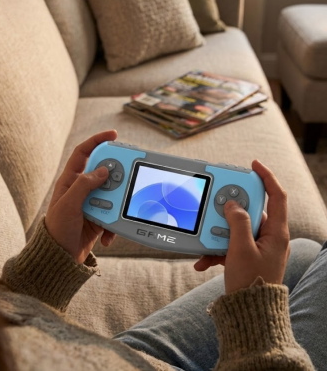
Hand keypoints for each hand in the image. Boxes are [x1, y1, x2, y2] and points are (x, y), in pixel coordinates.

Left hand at [45, 130, 117, 263]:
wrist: (59, 260)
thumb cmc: (57, 231)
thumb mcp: (68, 205)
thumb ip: (84, 185)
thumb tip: (103, 170)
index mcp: (70, 181)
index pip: (83, 153)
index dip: (97, 140)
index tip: (113, 135)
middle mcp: (81, 189)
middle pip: (103, 172)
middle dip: (115, 175)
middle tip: (126, 175)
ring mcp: (91, 203)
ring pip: (112, 192)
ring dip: (116, 203)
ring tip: (112, 213)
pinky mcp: (99, 217)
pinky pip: (113, 213)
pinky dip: (114, 223)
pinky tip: (107, 236)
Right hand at [194, 160, 289, 293]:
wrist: (249, 314)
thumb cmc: (252, 282)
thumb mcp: (241, 248)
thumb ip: (237, 221)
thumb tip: (233, 204)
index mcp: (276, 232)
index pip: (277, 196)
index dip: (267, 176)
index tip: (253, 164)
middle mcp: (269, 237)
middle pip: (250, 211)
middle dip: (229, 211)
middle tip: (217, 207)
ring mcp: (258, 247)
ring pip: (236, 229)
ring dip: (218, 234)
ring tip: (207, 243)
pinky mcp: (247, 256)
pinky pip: (230, 245)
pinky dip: (216, 250)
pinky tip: (203, 261)